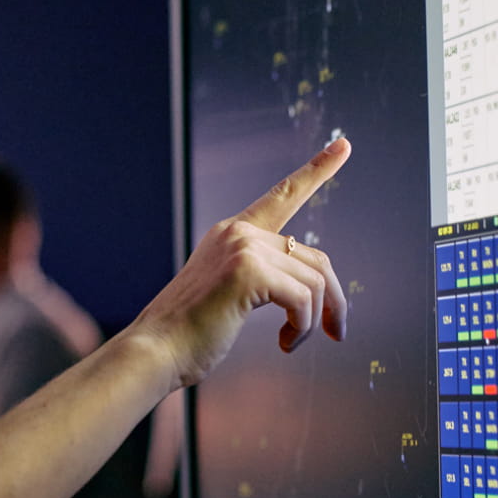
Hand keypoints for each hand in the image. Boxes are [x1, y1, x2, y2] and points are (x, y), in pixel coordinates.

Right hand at [126, 138, 350, 387]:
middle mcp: (237, 232)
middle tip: (337, 331)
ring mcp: (242, 247)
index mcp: (230, 234)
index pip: (282, 196)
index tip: (343, 145)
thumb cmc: (187, 335)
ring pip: (314, 281)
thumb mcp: (227, 295)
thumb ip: (262, 277)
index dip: (316, 170)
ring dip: (313, 320)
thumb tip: (312, 289)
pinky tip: (284, 344)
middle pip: (314, 257)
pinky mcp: (248, 271)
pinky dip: (302, 328)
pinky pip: (304, 299)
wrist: (154, 352)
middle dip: (333, 299)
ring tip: (290, 342)